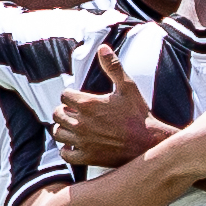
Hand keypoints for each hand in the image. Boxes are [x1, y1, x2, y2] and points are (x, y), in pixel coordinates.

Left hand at [54, 44, 166, 169]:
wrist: (148, 143)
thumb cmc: (139, 115)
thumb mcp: (128, 87)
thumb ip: (113, 67)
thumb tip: (103, 48)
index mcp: (88, 104)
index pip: (64, 95)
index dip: (70, 95)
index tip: (78, 98)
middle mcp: (82, 122)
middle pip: (57, 113)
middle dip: (64, 110)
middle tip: (74, 112)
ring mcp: (83, 141)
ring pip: (58, 133)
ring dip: (63, 128)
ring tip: (73, 127)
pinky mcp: (87, 157)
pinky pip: (65, 154)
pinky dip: (67, 149)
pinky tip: (75, 145)